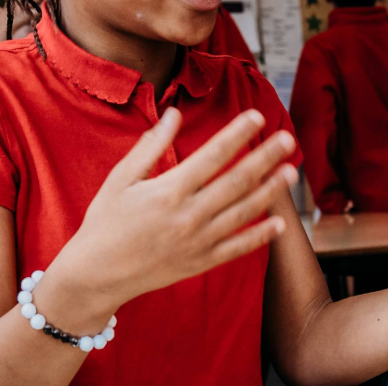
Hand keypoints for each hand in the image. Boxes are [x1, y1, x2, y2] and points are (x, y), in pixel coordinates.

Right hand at [40, 108, 298, 325]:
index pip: (213, 155)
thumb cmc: (104, 222)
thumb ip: (150, 146)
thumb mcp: (120, 179)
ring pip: (243, 213)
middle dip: (265, 158)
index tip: (257, 116)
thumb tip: (173, 113)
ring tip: (292, 172)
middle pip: (236, 181)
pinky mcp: (199, 262)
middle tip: (288, 139)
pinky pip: (236, 248)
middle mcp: (187, 216)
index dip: (237, 134)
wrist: (96, 274)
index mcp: (168, 191)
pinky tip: (279, 223)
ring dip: (270, 192)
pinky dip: (260, 236)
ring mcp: (196, 242)